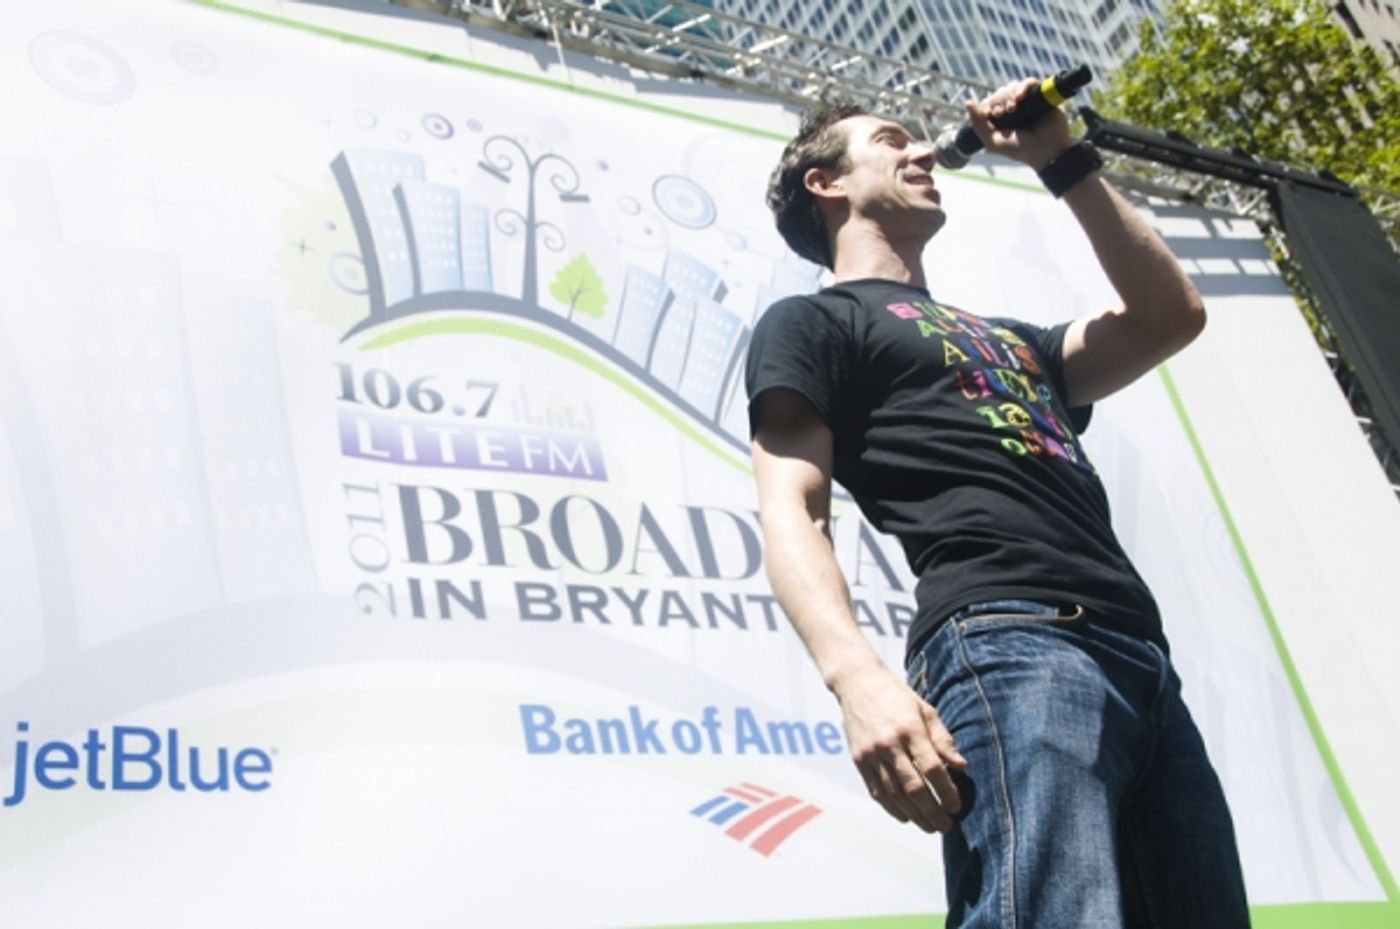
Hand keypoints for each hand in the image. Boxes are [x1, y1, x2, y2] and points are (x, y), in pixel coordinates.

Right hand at [833, 665, 967, 832]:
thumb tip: (961, 766)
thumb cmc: (896, 697)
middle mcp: (889, 744)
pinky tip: (906, 817)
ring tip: (930, 827)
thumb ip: (943, 739)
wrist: (858, 684)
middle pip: (914, 787)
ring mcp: (871, 754)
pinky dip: (892, 809)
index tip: (957, 806)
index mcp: (910, 729)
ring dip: (915, 815)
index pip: (932, 768)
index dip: (947, 791)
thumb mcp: (926, 711)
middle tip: (946, 825)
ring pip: (895, 795)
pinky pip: (877, 792)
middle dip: (933, 811)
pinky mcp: (859, 761)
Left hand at [966, 78, 1073, 169]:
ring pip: (1013, 86)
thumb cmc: (1020, 149)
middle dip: (999, 99)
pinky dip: (1024, 85)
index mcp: (1000, 119)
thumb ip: (978, 124)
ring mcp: (1027, 101)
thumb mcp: (993, 141)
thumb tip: (968, 101)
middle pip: (1000, 93)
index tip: (993, 114)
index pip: (989, 102)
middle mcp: (1013, 108)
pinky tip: (1021, 95)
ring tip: (1014, 106)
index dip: (989, 104)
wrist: (1046, 150)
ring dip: (1010, 93)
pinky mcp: (1040, 96)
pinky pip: (1030, 82)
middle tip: (1004, 112)